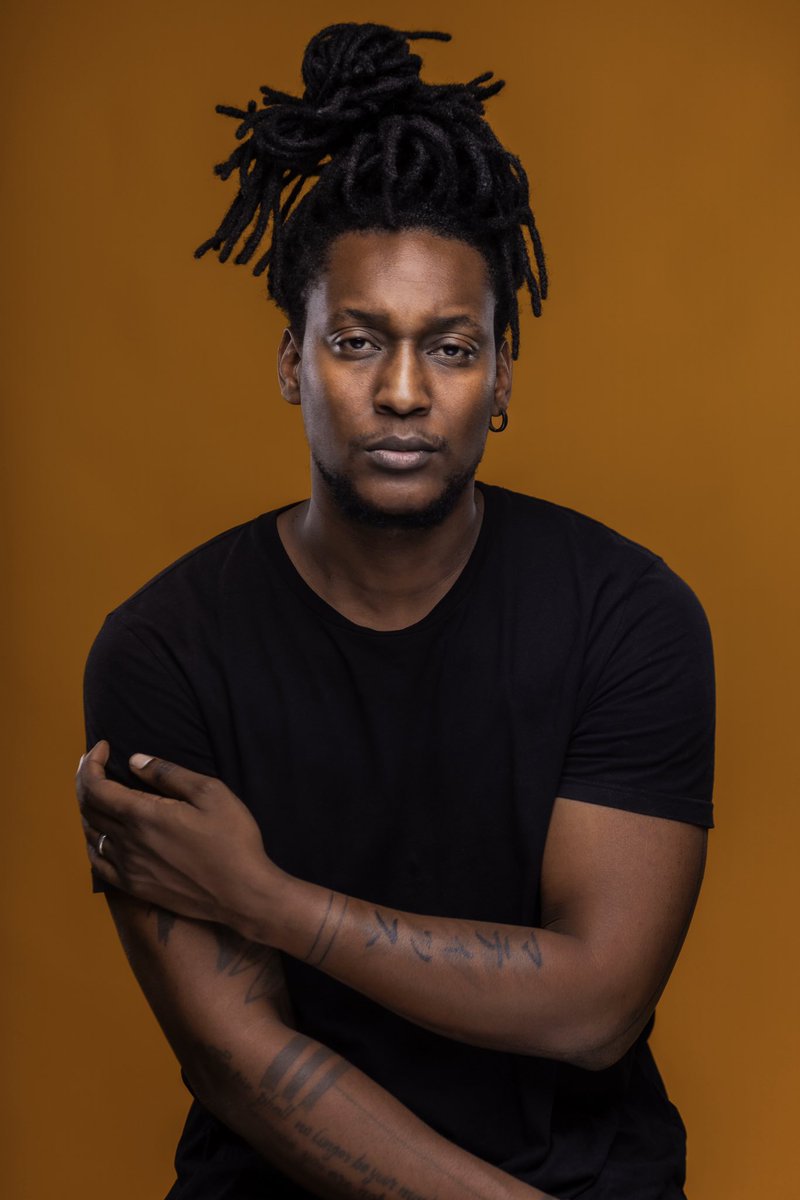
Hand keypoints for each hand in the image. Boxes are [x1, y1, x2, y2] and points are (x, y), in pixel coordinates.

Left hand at [76, 741, 277, 927]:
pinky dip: (93, 841)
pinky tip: (102, 833)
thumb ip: (169, 774)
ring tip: (103, 793)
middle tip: (98, 763)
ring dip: (90, 809)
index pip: (95, 787)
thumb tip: (134, 761)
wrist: (242, 893)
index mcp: (143, 816)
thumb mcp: (211, 793)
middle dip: (88, 779)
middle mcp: (128, 843)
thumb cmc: (232, 839)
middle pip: (88, 807)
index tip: (102, 746)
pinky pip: (98, 863)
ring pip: (91, 833)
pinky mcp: (135, 887)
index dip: (91, 764)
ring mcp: (128, 868)